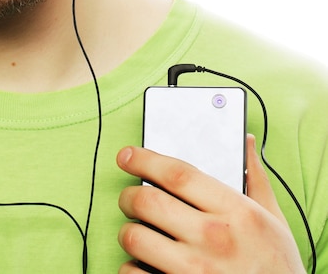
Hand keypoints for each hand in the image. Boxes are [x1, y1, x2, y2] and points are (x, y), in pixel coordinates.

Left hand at [116, 135, 304, 272]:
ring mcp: (195, 271)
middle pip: (147, 201)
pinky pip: (133, 273)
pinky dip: (131, 267)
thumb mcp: (273, 220)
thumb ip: (254, 179)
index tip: (126, 156)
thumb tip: (246, 142)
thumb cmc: (277, 268)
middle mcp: (214, 239)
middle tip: (130, 198)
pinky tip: (144, 264)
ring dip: (129, 232)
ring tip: (139, 233)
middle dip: (129, 196)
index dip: (145, 159)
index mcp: (237, 213)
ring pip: (134, 237)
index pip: (177, 174)